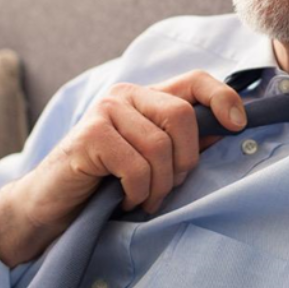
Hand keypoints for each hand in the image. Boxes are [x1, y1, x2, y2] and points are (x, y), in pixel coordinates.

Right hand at [0, 70, 248, 266]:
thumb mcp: (153, 159)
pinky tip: (124, 200)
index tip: (238, 126)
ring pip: (159, 146)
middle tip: (169, 188)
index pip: (195, 80)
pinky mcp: (88, 136)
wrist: (50, 207)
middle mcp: (126, 94)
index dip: (223, 98)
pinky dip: (137, 192)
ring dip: (159, 185)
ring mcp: (105, 111)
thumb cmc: (107, 184)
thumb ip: (185, 141)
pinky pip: (135, 166)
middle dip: (185, 161)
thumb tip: (231, 128)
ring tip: (145, 200)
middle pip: (182, 116)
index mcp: (146, 95)